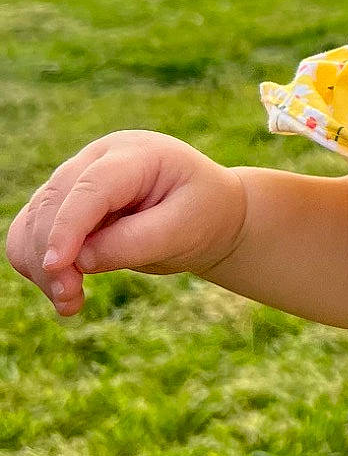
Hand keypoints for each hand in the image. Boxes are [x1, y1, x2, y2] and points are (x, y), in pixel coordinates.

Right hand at [6, 130, 247, 317]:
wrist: (208, 213)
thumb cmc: (203, 214)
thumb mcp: (185, 229)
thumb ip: (136, 241)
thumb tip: (82, 260)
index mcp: (135, 154)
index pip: (90, 187)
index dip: (68, 226)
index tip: (58, 267)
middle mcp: (97, 160)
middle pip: (53, 203)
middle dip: (53, 255)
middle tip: (71, 300)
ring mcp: (76, 180)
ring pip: (33, 220)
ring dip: (40, 266)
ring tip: (71, 301)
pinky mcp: (64, 205)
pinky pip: (30, 233)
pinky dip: (37, 265)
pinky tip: (66, 291)